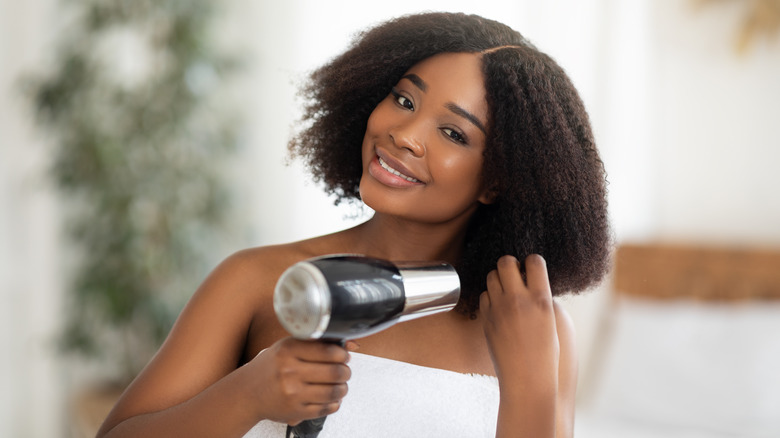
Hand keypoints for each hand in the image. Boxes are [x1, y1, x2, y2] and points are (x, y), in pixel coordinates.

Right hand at [244, 337, 351, 425]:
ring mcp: (293, 393)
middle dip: (345, 371)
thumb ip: (317, 342)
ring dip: (343, 388)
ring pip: (334, 391)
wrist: (248, 392)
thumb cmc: (271, 367)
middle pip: (335, 372)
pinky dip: (335, 403)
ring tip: (340, 385)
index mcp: (288, 350)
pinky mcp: (296, 411)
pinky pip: (326, 408)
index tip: (343, 355)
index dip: (342, 354)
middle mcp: (289, 371)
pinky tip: (330, 398)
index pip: (329, 351)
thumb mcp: (288, 347)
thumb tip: (351, 343)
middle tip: (344, 370)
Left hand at [480, 254, 558, 393]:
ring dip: (499, 278)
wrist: (527, 379)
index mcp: (541, 299)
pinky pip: (484, 295)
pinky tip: (499, 306)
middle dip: (510, 263)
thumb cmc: (546, 354)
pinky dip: (491, 296)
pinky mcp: (486, 318)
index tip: (532, 268)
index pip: (535, 261)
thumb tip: (530, 280)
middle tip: (514, 273)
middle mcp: (518, 300)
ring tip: (506, 290)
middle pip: (506, 262)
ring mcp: (499, 308)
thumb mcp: (552, 321)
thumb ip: (541, 297)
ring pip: (491, 276)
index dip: (533, 261)